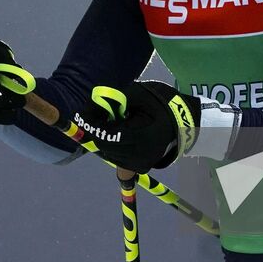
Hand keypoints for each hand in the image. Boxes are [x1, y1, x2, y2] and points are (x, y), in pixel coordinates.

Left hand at [72, 81, 200, 173]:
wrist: (182, 119)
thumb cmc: (160, 102)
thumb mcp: (137, 93)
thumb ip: (113, 100)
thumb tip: (88, 108)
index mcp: (143, 136)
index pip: (109, 135)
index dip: (92, 125)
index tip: (80, 114)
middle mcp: (142, 156)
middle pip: (105, 146)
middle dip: (97, 130)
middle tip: (98, 113)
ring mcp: (142, 165)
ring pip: (108, 153)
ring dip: (104, 137)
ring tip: (115, 122)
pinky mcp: (141, 167)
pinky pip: (116, 158)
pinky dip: (112, 145)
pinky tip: (121, 133)